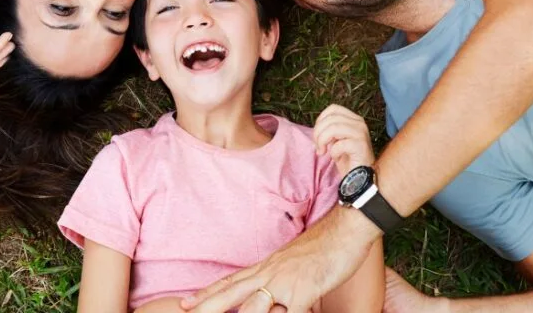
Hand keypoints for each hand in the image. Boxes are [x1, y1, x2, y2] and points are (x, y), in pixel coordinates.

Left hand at [183, 206, 380, 312]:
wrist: (348, 227)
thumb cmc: (328, 245)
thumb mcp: (297, 262)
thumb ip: (283, 279)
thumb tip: (274, 297)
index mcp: (269, 266)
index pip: (232, 281)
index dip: (208, 292)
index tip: (187, 302)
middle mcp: (271, 273)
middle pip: (231, 292)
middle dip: (206, 305)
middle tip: (184, 311)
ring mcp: (285, 282)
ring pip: (252, 307)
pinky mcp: (303, 290)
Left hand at [314, 104, 374, 175]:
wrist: (360, 178)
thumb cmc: (347, 159)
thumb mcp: (337, 139)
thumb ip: (330, 129)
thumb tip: (318, 125)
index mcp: (354, 119)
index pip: (333, 109)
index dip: (320, 120)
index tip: (317, 135)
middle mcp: (359, 123)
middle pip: (330, 118)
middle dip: (318, 133)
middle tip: (318, 147)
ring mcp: (361, 133)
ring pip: (333, 128)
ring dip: (322, 141)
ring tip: (322, 152)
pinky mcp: (361, 146)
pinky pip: (339, 144)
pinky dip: (333, 152)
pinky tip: (337, 158)